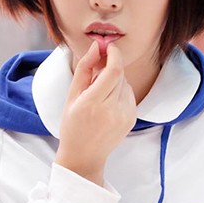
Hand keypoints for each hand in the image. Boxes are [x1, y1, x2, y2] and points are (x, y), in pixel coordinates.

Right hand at [55, 42, 135, 184]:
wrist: (84, 156)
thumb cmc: (72, 125)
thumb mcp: (72, 96)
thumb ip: (85, 68)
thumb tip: (97, 46)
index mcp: (93, 103)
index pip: (114, 70)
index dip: (114, 54)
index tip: (108, 47)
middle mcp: (112, 110)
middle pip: (120, 75)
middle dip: (110, 66)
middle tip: (96, 71)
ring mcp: (125, 116)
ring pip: (125, 83)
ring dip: (114, 80)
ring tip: (99, 93)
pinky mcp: (132, 119)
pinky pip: (129, 95)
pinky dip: (119, 92)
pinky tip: (107, 103)